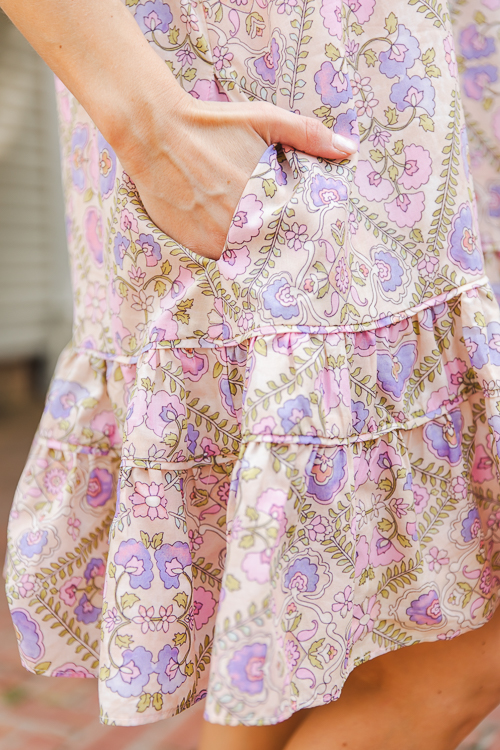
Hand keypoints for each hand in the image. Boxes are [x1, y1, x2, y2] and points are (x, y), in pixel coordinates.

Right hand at [117, 94, 357, 260]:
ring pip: (245, 255)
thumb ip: (308, 135)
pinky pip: (218, 257)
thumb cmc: (211, 124)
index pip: (295, 229)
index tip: (302, 231)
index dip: (299, 230)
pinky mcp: (193, 244)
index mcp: (264, 198)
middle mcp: (241, 224)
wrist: (153, 131)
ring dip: (251, 248)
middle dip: (276, 241)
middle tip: (277, 235)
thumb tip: (349, 150)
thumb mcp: (264, 119)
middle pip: (271, 246)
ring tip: (252, 234)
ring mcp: (214, 238)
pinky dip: (226, 249)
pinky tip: (225, 233)